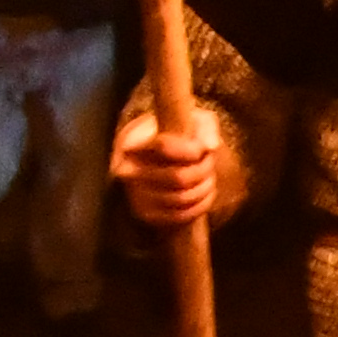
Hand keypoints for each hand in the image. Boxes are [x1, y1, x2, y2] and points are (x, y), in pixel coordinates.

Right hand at [111, 92, 228, 233]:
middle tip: (208, 162)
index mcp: (133, 142)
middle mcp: (127, 170)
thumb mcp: (193, 120)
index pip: (164, 147)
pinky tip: (203, 192)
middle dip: (204, 170)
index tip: (202, 148)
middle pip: (179, 177)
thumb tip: (210, 146)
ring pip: (182, 198)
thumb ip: (205, 127)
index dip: (192, 150)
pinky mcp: (144, 214)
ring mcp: (134, 194)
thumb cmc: (179, 134)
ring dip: (205, 188)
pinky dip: (200, 206)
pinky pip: (180, 216)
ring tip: (208, 175)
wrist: (160, 156)